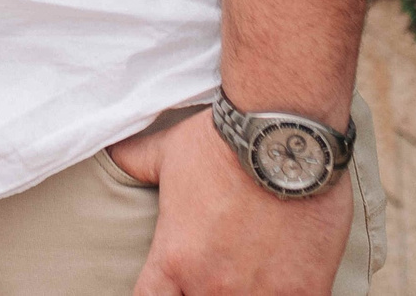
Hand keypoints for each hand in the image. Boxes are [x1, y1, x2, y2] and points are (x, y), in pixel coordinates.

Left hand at [112, 110, 350, 295]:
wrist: (283, 135)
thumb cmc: (222, 143)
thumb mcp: (166, 152)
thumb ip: (135, 163)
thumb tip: (110, 153)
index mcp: (174, 261)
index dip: (160, 295)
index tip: (172, 282)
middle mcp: (213, 287)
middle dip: (205, 290)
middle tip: (220, 269)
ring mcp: (261, 294)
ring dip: (246, 292)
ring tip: (253, 273)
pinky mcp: (306, 292)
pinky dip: (285, 293)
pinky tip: (288, 278)